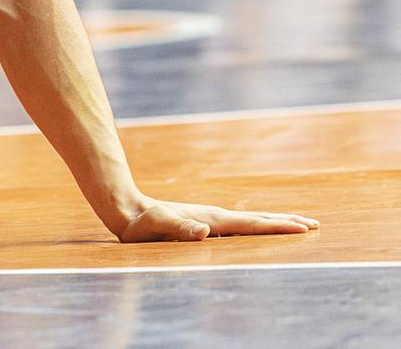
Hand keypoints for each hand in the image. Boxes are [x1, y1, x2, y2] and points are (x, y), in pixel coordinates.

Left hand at [117, 198, 318, 242]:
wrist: (127, 210)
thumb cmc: (142, 224)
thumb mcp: (158, 227)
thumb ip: (180, 230)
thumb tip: (206, 232)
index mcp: (212, 220)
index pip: (251, 225)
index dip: (278, 227)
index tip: (304, 227)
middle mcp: (216, 217)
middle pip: (258, 219)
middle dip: (286, 222)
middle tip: (315, 224)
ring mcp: (211, 219)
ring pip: (250, 222)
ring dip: (274, 223)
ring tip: (297, 224)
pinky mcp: (204, 223)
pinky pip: (238, 227)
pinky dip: (256, 228)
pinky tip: (259, 232)